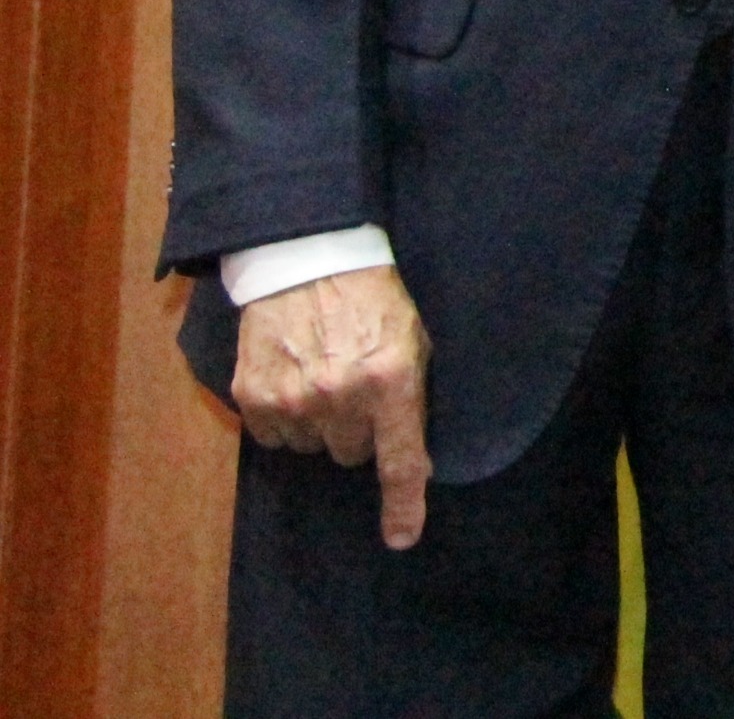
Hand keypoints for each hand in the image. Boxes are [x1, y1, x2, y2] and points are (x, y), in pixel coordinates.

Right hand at [232, 266, 432, 547]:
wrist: (307, 259)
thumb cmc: (373, 298)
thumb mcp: (413, 339)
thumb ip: (413, 396)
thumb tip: (414, 458)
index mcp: (390, 381)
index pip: (400, 461)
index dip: (403, 505)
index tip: (402, 537)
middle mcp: (340, 397)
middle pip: (351, 455)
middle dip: (358, 431)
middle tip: (357, 389)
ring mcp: (293, 399)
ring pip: (312, 447)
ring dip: (321, 423)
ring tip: (324, 375)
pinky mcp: (254, 396)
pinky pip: (275, 436)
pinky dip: (286, 417)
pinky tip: (294, 378)